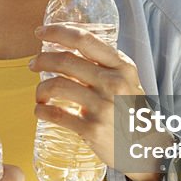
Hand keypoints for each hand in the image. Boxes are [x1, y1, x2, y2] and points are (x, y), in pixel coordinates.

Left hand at [30, 24, 160, 180]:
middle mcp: (114, 83)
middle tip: (33, 65)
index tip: (40, 32)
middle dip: (42, 60)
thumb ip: (106, 65)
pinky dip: (42, 111)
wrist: (147, 148)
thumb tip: (70, 46)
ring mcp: (103, 107)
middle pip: (65, 61)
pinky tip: (40, 111)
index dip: (57, 32)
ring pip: (57, 86)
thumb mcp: (128, 81)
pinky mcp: (93, 129)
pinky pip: (57, 115)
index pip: (85, 40)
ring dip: (40, 89)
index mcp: (122, 67)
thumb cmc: (131, 111)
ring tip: (39, 95)